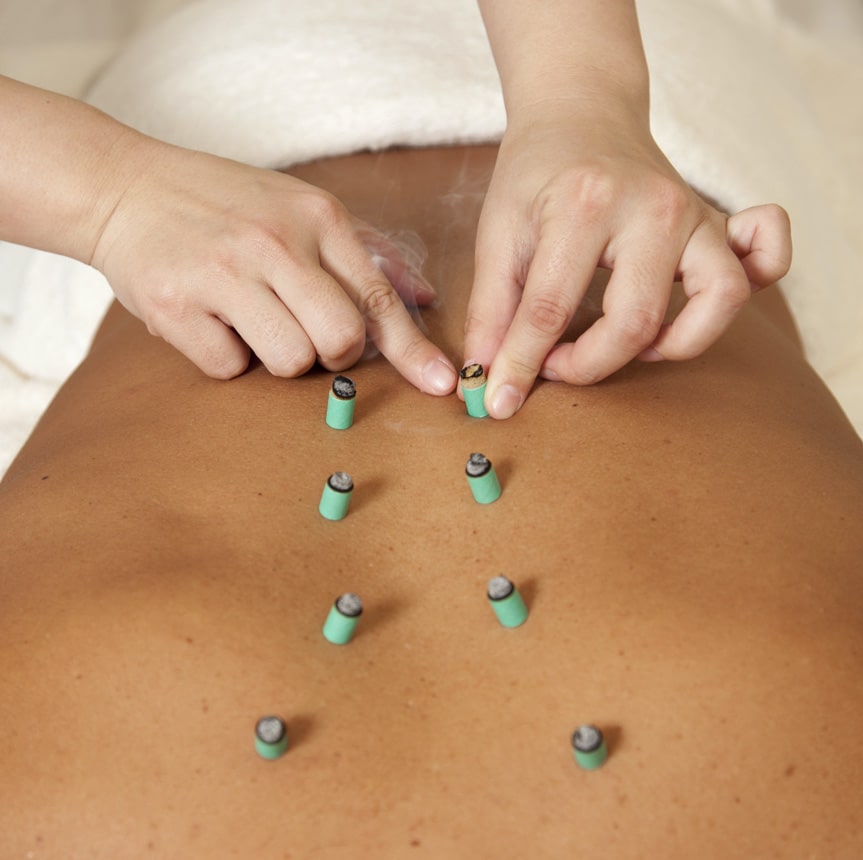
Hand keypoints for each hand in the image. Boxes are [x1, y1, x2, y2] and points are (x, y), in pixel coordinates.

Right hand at [91, 141, 457, 393]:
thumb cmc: (226, 204)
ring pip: (290, 362)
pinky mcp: (174, 306)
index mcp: (316, 218)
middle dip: (332, 355)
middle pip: (341, 342)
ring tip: (251, 318)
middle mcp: (275, 244)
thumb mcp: (302, 207)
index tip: (442, 385)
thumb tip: (424, 297)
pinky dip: (225, 355)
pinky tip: (210, 318)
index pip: (378, 297)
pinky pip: (229, 369)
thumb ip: (368, 253)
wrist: (123, 188)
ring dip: (277, 356)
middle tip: (303, 329)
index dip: (414, 350)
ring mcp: (223, 274)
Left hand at [463, 106, 791, 417]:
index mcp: (585, 204)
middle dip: (588, 365)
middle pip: (635, 320)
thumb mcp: (497, 236)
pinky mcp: (720, 221)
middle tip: (555, 364)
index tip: (502, 400)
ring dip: (673, 345)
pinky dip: (753, 287)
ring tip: (630, 346)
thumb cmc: (535, 176)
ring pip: (719, 300)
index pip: (551, 309)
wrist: (580, 113)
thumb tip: (487, 382)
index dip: (522, 364)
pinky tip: (696, 309)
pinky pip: (768, 259)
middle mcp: (653, 207)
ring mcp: (696, 212)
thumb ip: (491, 311)